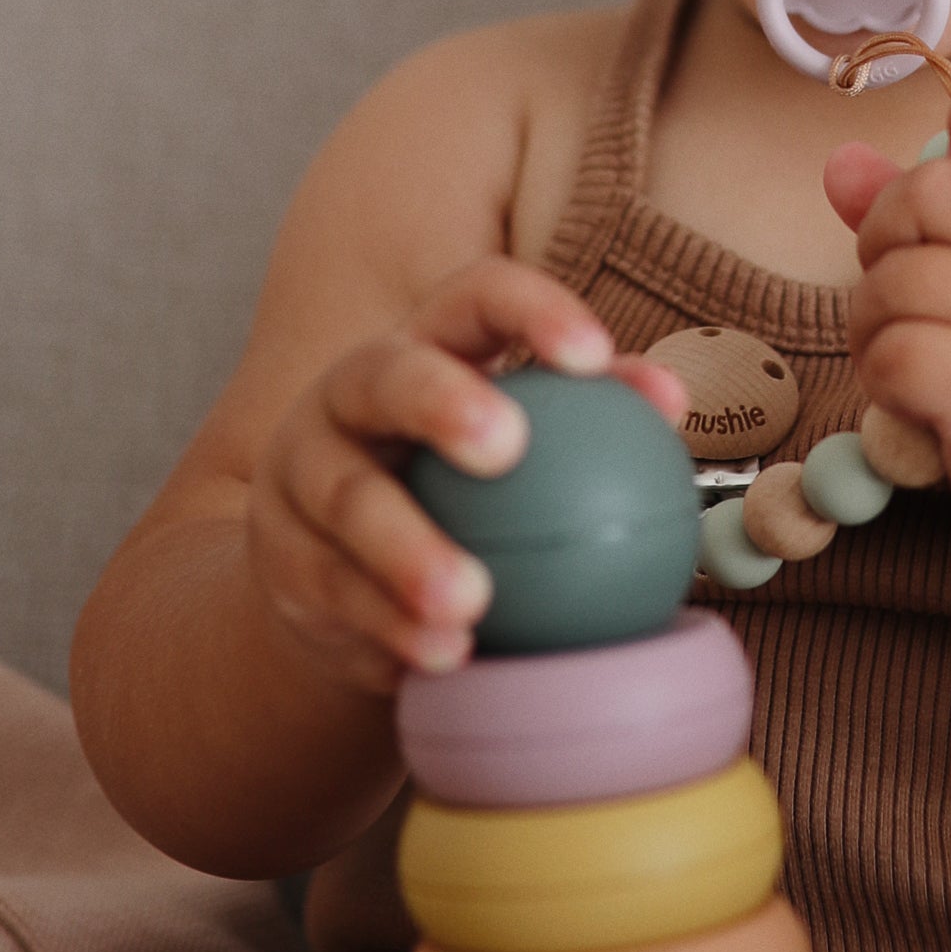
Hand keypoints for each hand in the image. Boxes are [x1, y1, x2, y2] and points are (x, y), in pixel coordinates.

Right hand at [246, 262, 684, 688]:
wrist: (341, 575)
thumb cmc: (460, 494)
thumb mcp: (517, 447)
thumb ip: (592, 419)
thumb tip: (669, 404)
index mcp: (424, 347)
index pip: (475, 297)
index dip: (531, 311)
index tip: (591, 358)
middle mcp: (349, 397)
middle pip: (384, 377)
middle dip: (441, 402)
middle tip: (506, 448)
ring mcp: (302, 476)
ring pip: (347, 501)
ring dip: (410, 550)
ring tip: (472, 599)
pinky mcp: (281, 559)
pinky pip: (334, 592)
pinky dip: (391, 626)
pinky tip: (445, 653)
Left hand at [823, 75, 950, 536]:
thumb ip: (939, 209)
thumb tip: (839, 167)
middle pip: (923, 193)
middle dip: (882, 243)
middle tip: (902, 292)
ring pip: (893, 283)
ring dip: (872, 324)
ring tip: (910, 354)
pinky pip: (893, 355)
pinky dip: (881, 378)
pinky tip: (915, 397)